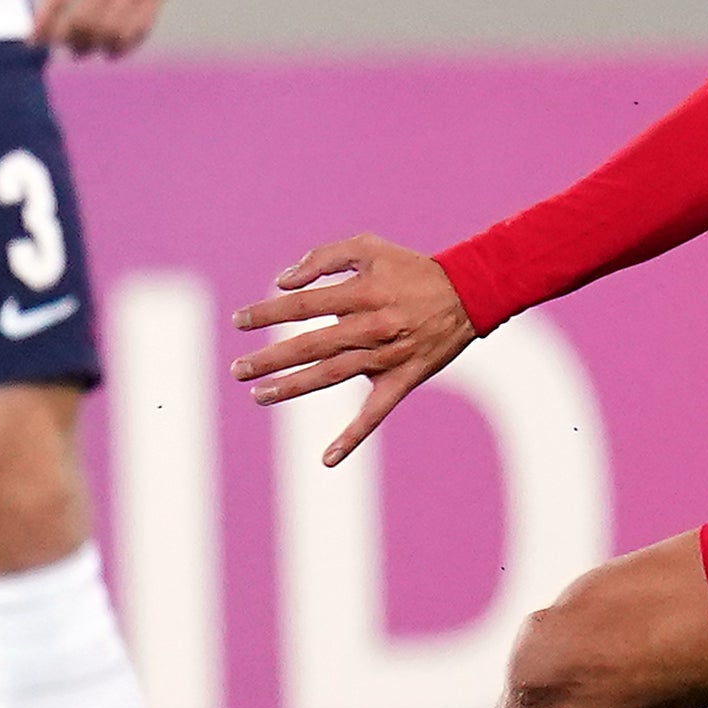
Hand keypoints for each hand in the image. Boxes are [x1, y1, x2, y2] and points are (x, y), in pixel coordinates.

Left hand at [27, 0, 175, 55]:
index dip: (43, 26)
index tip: (31, 40)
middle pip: (86, 20)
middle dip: (68, 41)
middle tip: (60, 47)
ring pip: (114, 28)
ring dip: (95, 46)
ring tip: (82, 50)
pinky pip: (143, 24)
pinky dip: (126, 44)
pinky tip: (112, 51)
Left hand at [230, 233, 476, 461]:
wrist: (469, 293)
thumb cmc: (411, 268)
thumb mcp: (369, 248)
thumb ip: (323, 258)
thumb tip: (282, 281)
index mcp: (363, 293)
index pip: (303, 305)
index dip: (268, 312)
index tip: (238, 321)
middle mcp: (373, 327)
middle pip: (312, 345)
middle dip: (270, 358)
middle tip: (238, 369)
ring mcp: (388, 357)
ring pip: (333, 376)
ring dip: (294, 388)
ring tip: (259, 395)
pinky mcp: (403, 381)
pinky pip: (376, 414)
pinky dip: (353, 438)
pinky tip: (327, 459)